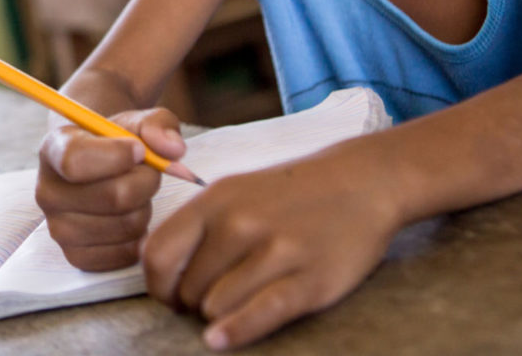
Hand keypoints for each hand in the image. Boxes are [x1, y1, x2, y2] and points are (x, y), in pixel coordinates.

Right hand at [35, 108, 185, 270]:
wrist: (101, 167)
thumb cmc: (117, 141)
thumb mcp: (137, 122)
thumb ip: (157, 125)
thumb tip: (173, 149)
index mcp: (53, 149)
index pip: (75, 160)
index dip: (116, 156)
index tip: (139, 150)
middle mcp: (47, 192)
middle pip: (114, 196)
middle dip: (146, 181)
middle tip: (148, 171)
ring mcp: (58, 229)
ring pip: (126, 225)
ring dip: (144, 208)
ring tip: (136, 192)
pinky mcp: (76, 256)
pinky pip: (125, 253)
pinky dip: (139, 236)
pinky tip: (131, 215)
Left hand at [142, 138, 401, 350]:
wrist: (362, 181)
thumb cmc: (291, 194)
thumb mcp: (236, 192)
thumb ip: (197, 227)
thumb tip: (162, 274)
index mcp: (216, 200)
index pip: (158, 254)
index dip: (158, 285)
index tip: (172, 295)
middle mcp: (240, 223)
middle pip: (188, 289)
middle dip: (194, 303)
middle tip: (216, 296)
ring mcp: (276, 251)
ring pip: (216, 307)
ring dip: (220, 315)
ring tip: (241, 301)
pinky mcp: (310, 279)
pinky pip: (260, 314)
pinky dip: (235, 332)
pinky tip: (220, 340)